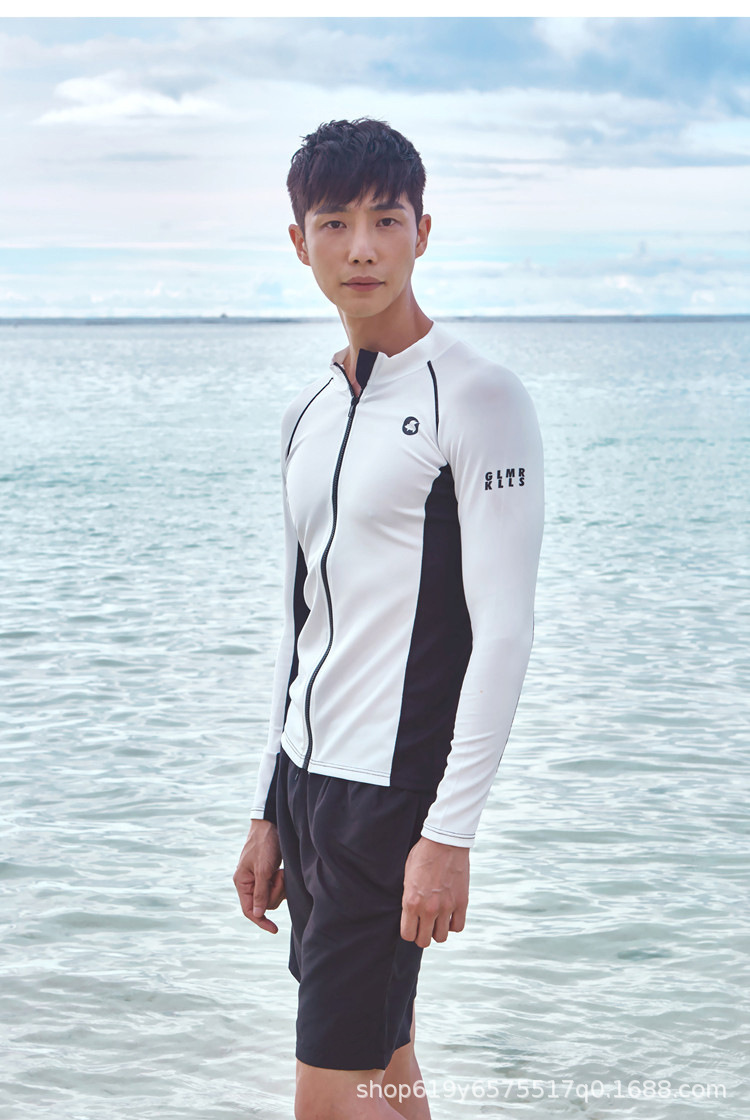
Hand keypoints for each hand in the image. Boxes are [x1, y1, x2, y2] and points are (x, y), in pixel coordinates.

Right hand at [233, 819, 285, 933]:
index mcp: (242, 882)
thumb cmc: (264, 844)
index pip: (249, 910)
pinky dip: (282, 882)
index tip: (275, 929)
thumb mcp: (263, 869)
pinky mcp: (269, 873)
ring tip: (280, 871)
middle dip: (274, 892)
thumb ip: (260, 892)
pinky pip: (277, 887)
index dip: (261, 921)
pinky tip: (283, 871)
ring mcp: (259, 878)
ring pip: (272, 896)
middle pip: (264, 904)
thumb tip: (257, 914)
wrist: (272, 823)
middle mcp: (249, 882)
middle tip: (278, 876)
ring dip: (279, 886)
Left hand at [400, 836, 469, 947]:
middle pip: (424, 940)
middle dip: (422, 935)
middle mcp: (428, 909)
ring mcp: (446, 907)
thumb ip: (408, 897)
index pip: (408, 934)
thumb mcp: (407, 875)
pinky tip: (449, 915)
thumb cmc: (423, 855)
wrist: (444, 841)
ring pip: (442, 937)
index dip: (409, 932)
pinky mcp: (461, 902)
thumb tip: (410, 912)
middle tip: (424, 925)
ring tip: (437, 920)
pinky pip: (458, 926)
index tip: (412, 926)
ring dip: (438, 931)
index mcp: (411, 902)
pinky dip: (453, 924)